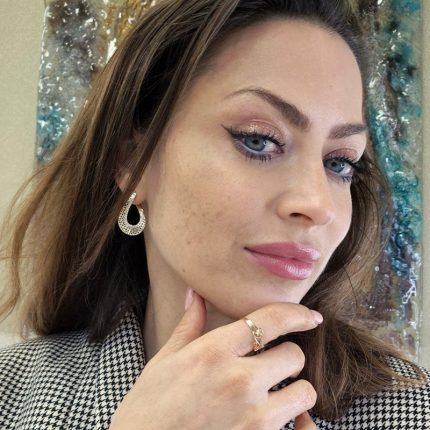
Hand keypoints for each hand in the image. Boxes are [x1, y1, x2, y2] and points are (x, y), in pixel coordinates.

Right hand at [109, 289, 321, 429]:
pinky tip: (277, 418)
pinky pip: (298, 426)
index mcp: (214, 352)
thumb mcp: (165, 359)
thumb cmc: (148, 406)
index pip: (270, 320)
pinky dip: (294, 421)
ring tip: (273, 392)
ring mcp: (252, 416)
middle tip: (268, 363)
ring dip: (293, 389)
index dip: (297, 314)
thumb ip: (190, 325)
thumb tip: (196, 294)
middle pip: (294, 355)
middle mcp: (239, 380)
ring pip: (304, 391)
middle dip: (285, 356)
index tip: (310, 317)